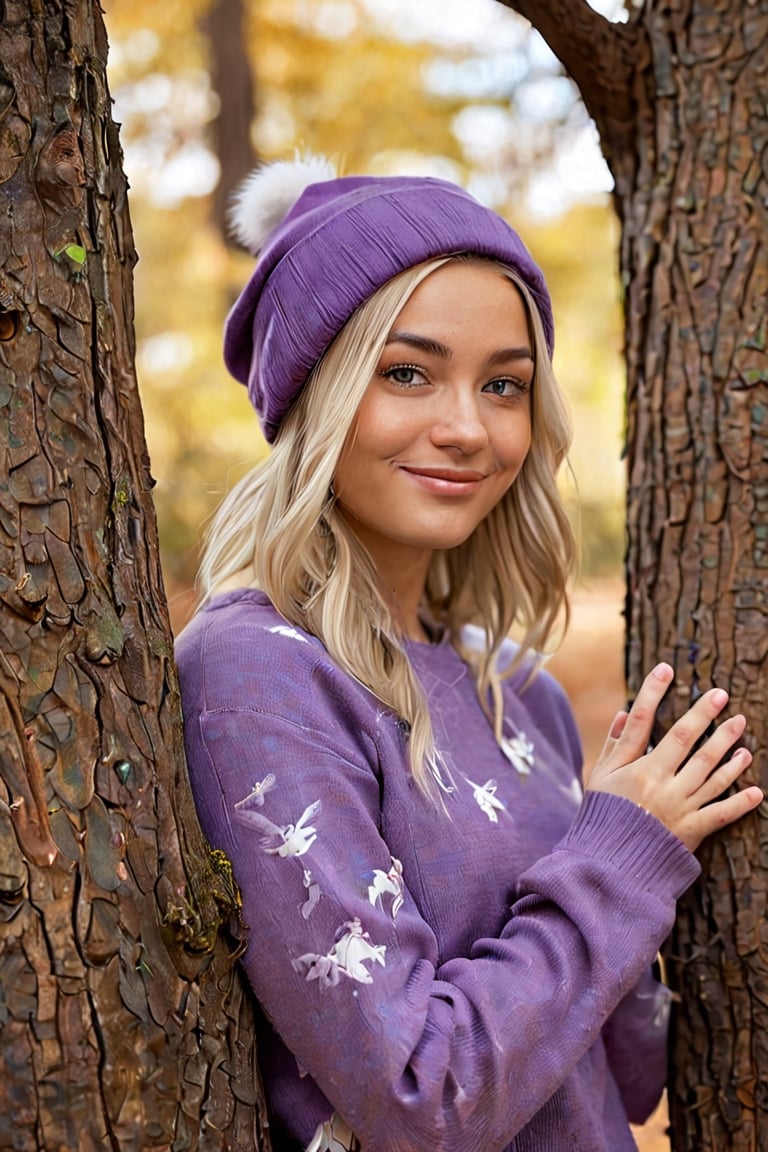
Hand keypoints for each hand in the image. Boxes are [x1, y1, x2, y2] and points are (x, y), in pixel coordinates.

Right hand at [586, 663, 762, 851]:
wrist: (610, 865)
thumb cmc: (603, 818)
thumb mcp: (600, 780)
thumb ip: (615, 747)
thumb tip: (624, 713)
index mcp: (636, 768)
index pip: (645, 721)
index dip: (654, 693)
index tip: (666, 669)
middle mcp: (661, 783)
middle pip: (688, 741)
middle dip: (706, 715)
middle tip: (722, 695)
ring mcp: (680, 806)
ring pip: (711, 772)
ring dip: (729, 750)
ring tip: (741, 731)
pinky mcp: (693, 829)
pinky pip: (721, 813)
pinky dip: (740, 802)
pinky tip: (756, 790)